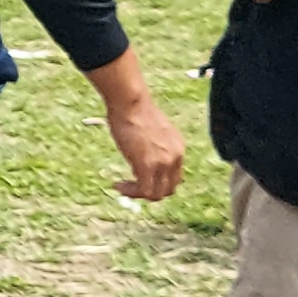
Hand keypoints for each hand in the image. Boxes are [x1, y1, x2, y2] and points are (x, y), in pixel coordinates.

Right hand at [103, 89, 185, 203]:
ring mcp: (163, 163)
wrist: (131, 102)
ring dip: (138, 194)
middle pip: (169, 189)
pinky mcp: (147, 166)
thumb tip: (141, 154)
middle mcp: (175, 157)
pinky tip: (118, 186)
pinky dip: (131, 192)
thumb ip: (153, 146)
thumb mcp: (152, 131)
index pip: (174, 176)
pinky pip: (143, 190)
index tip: (140, 178)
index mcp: (178, 148)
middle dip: (150, 192)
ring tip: (122, 187)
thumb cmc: (135, 110)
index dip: (158, 182)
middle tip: (131, 187)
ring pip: (156, 194)